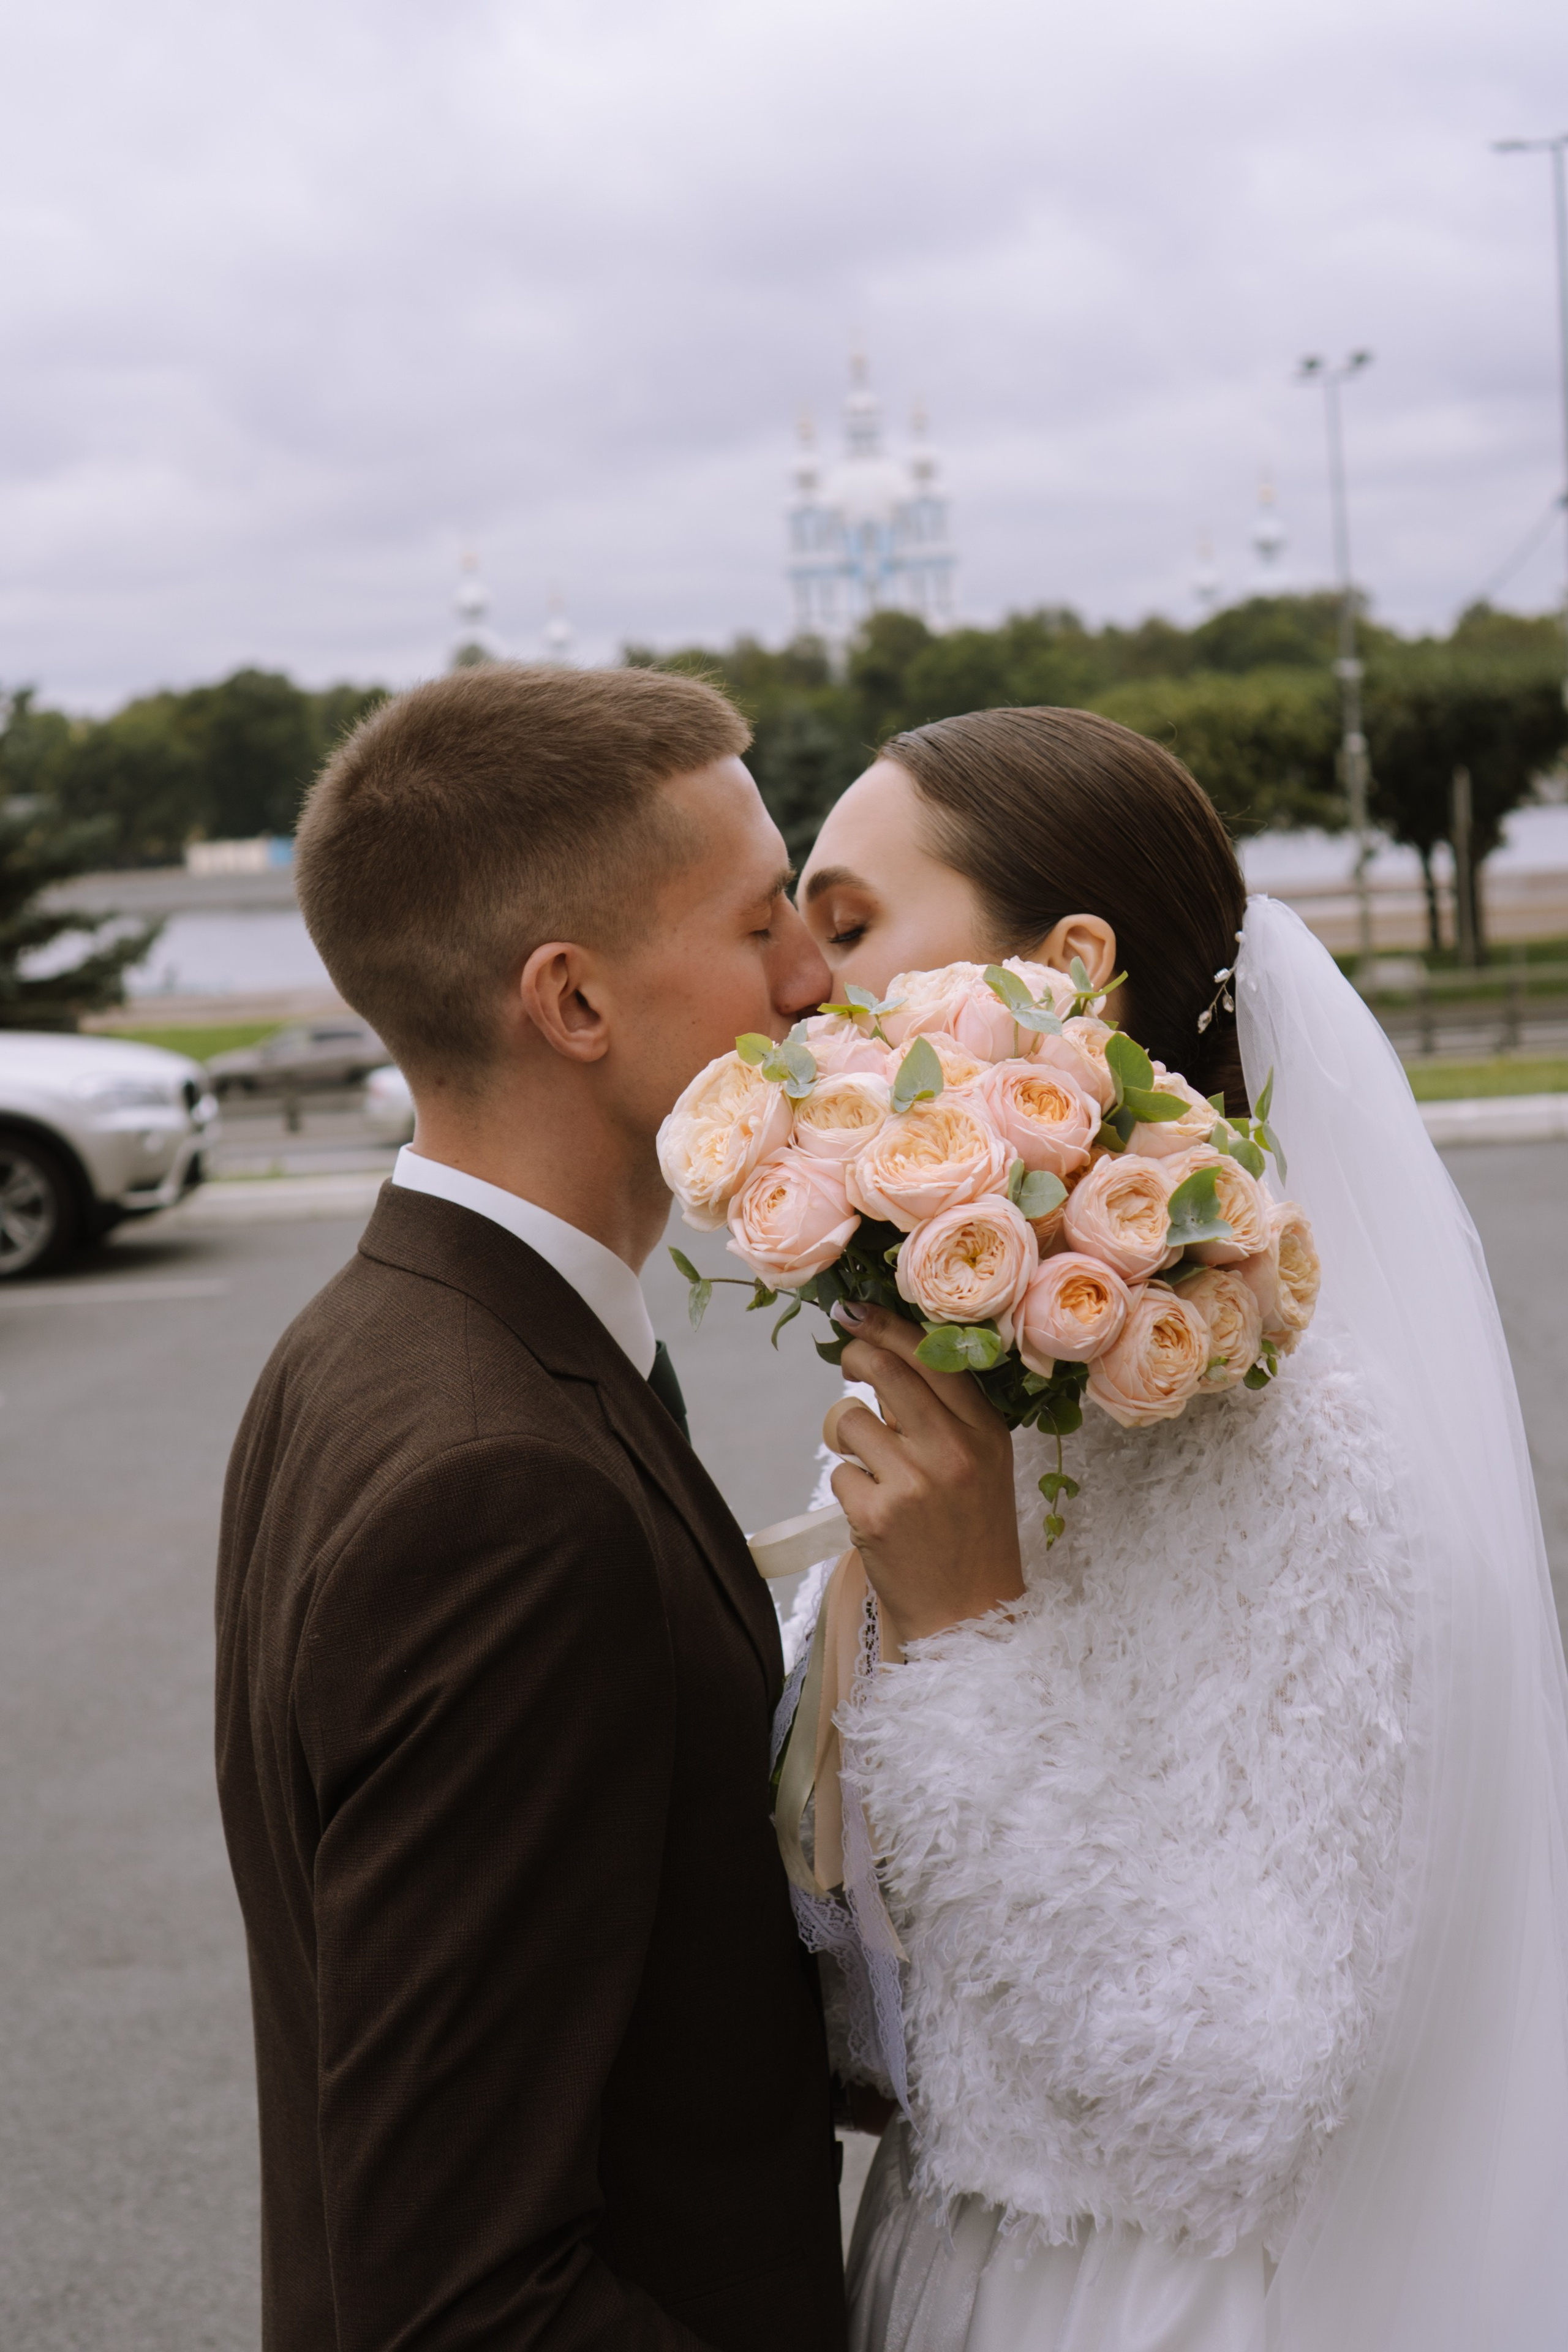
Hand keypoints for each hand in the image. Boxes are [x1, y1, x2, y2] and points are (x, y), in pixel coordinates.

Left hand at [822, 1302, 1023, 1652]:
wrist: (970, 1615)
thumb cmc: (972, 1533)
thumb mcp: (985, 1464)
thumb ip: (948, 1413)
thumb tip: (890, 1355)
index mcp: (985, 1431)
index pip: (931, 1354)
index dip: (886, 1324)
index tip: (855, 1310)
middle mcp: (952, 1450)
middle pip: (882, 1370)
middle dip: (854, 1356)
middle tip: (848, 1362)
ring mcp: (912, 1483)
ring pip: (848, 1419)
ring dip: (847, 1436)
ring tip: (872, 1465)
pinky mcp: (875, 1516)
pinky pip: (838, 1472)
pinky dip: (848, 1486)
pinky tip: (874, 1510)